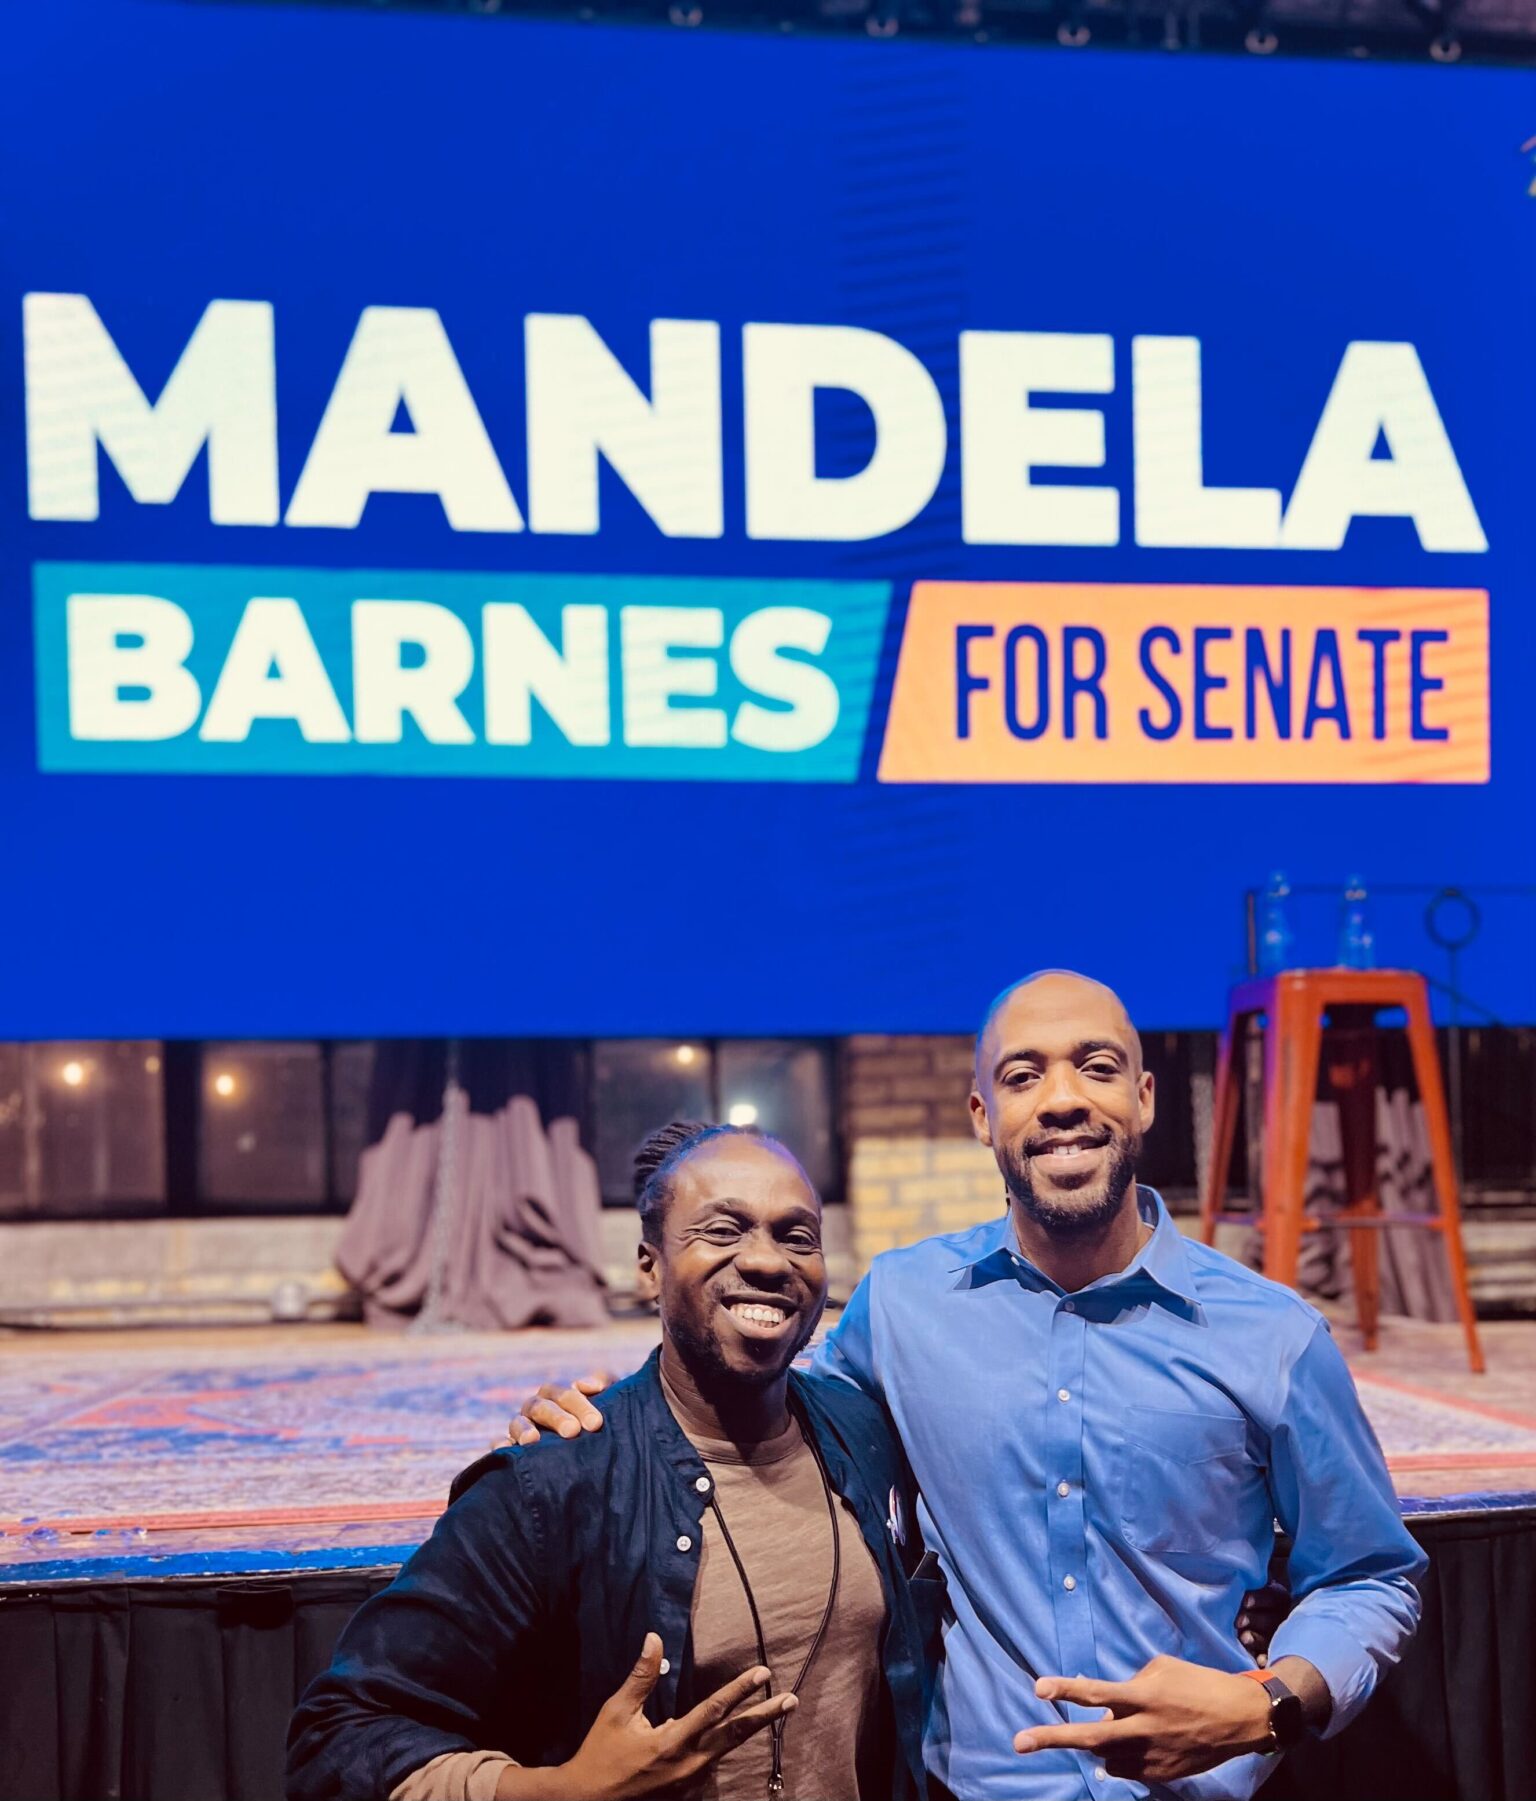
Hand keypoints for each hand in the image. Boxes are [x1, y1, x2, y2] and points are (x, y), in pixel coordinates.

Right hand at [508, 1371, 612, 1444]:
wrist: (592, 1457)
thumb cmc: (598, 1423)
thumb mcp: (609, 1402)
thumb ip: (604, 1384)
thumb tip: (584, 1384)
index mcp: (556, 1397)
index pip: (563, 1394)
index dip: (579, 1405)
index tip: (596, 1423)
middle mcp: (536, 1410)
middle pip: (540, 1407)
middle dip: (556, 1417)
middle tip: (572, 1431)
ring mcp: (521, 1429)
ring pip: (517, 1423)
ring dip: (524, 1429)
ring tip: (533, 1440)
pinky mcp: (510, 1451)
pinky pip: (499, 1446)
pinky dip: (499, 1446)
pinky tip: (505, 1451)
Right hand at [547, 1632, 794, 1800]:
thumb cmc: (601, 1755)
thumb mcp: (617, 1712)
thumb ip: (641, 1677)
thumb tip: (654, 1639)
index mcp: (672, 1743)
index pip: (714, 1710)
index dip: (740, 1690)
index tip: (763, 1673)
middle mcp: (688, 1765)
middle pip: (734, 1735)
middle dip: (765, 1716)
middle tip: (791, 1700)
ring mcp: (690, 1783)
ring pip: (726, 1750)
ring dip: (749, 1729)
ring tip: (773, 1709)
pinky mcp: (686, 1793)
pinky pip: (711, 1765)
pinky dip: (722, 1747)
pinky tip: (730, 1734)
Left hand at [1014, 1654, 1272, 1783]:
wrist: (1238, 1719)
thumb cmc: (1198, 1683)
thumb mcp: (1162, 1669)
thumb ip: (1130, 1684)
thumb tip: (1106, 1702)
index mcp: (1143, 1695)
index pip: (1095, 1692)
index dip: (1065, 1689)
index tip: (1038, 1688)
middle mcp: (1143, 1728)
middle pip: (1089, 1735)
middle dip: (1052, 1738)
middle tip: (1019, 1742)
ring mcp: (1151, 1756)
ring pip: (1105, 1755)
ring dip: (1096, 1743)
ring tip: (1096, 1730)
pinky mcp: (1161, 1774)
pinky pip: (1126, 1767)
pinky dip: (1118, 1756)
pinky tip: (1125, 1744)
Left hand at [1237, 1576, 1291, 1665]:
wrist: (1261, 1614)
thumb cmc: (1251, 1594)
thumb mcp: (1256, 1583)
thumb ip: (1252, 1579)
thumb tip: (1236, 1566)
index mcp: (1280, 1597)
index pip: (1273, 1596)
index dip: (1259, 1599)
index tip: (1244, 1602)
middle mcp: (1283, 1616)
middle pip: (1271, 1618)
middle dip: (1254, 1620)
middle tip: (1238, 1622)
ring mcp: (1281, 1636)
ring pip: (1270, 1638)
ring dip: (1258, 1639)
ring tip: (1244, 1638)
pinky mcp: (1276, 1652)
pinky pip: (1272, 1656)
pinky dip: (1266, 1658)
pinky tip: (1260, 1661)